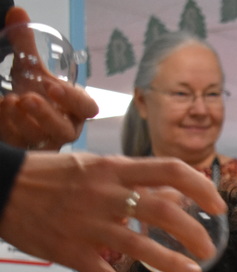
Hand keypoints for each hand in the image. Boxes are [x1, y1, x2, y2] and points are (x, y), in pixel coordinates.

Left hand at [0, 7, 97, 148]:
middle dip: (47, 116)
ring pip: (43, 140)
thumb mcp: (31, 70)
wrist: (16, 119)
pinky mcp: (28, 151)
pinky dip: (9, 126)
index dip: (73, 99)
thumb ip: (27, 44)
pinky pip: (22, 143)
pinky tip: (1, 109)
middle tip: (28, 98)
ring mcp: (47, 143)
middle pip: (66, 130)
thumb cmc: (35, 96)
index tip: (52, 85)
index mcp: (75, 110)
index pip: (87, 109)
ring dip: (25, 121)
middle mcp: (65, 129)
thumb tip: (18, 13)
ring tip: (10, 102)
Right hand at [0, 153, 225, 271]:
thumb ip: (135, 180)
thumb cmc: (51, 176)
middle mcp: (105, 195)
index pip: (170, 170)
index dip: (202, 187)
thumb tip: (178, 193)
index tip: (220, 206)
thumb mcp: (95, 167)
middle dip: (194, 233)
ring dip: (173, 263)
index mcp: (114, 169)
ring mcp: (87, 225)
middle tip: (209, 249)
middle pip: (163, 211)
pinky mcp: (71, 252)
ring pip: (140, 247)